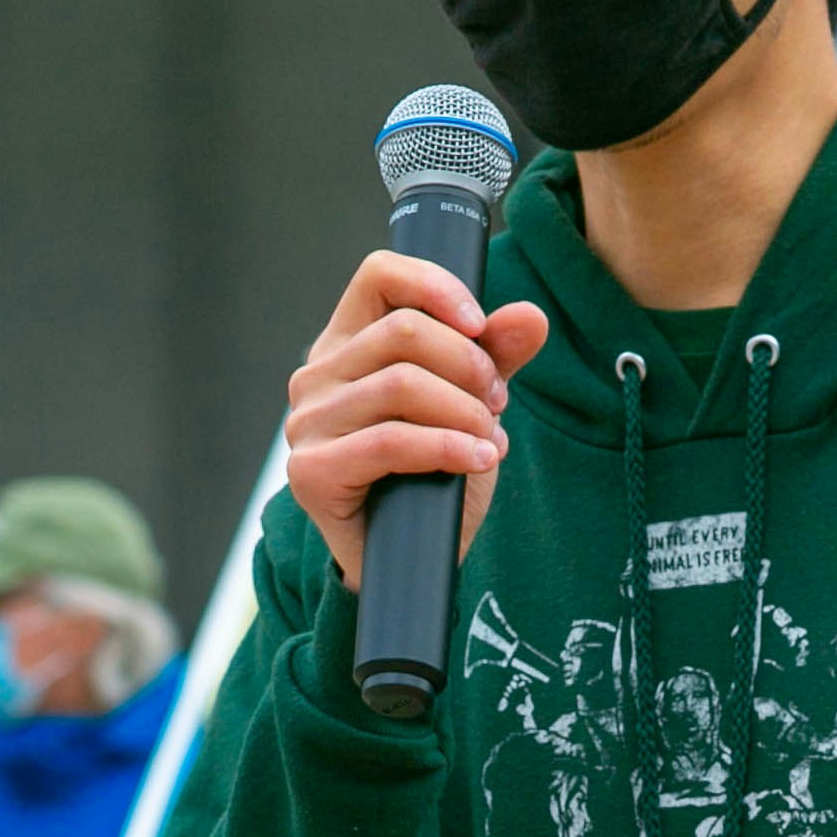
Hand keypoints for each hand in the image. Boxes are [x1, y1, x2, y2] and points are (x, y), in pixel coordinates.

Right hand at [285, 252, 549, 588]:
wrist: (407, 562)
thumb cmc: (430, 476)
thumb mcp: (470, 405)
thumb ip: (494, 358)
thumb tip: (530, 316)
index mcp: (346, 343)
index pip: (379, 275)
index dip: (437, 286)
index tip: (482, 326)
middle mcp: (316, 375)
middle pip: (403, 330)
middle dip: (469, 365)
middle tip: (497, 404)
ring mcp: (307, 423)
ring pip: (401, 384)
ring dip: (465, 412)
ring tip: (489, 440)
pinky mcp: (311, 471)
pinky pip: (390, 441)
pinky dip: (447, 447)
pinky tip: (478, 460)